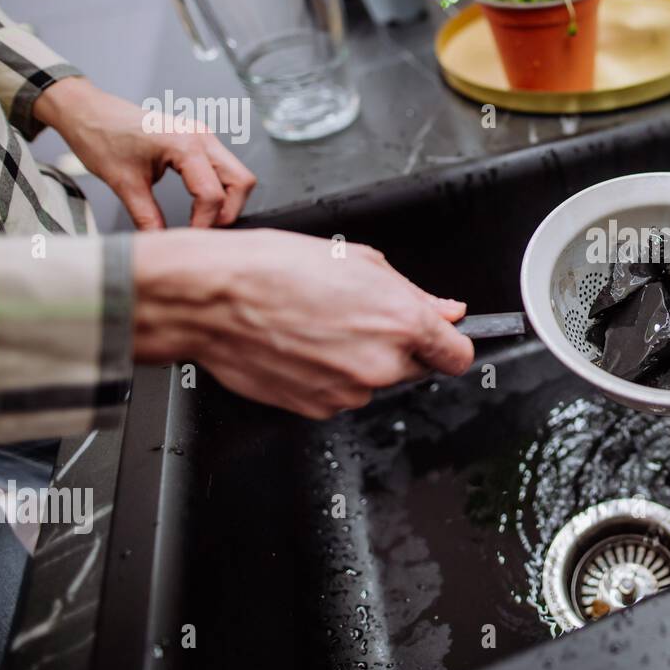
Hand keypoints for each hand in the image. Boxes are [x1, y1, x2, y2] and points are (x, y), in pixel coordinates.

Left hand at [33, 77, 256, 229]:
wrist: (87, 110)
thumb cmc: (100, 136)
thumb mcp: (123, 184)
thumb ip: (148, 217)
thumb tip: (162, 243)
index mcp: (185, 144)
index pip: (212, 194)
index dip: (204, 223)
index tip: (189, 239)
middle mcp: (201, 136)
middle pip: (241, 182)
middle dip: (227, 211)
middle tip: (204, 230)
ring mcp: (203, 136)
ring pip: (237, 175)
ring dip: (226, 200)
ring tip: (202, 219)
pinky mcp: (199, 139)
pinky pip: (223, 168)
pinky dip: (218, 189)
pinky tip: (198, 203)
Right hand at [132, 229, 474, 418]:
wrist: (210, 299)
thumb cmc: (273, 269)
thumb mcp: (357, 260)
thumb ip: (413, 293)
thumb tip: (447, 311)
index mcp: (401, 322)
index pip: (459, 355)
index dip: (451, 345)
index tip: (443, 340)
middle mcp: (381, 364)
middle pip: (416, 367)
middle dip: (398, 347)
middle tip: (359, 318)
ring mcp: (349, 391)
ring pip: (374, 381)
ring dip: (359, 361)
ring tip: (319, 326)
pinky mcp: (318, 409)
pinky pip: (339, 394)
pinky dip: (328, 376)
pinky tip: (302, 346)